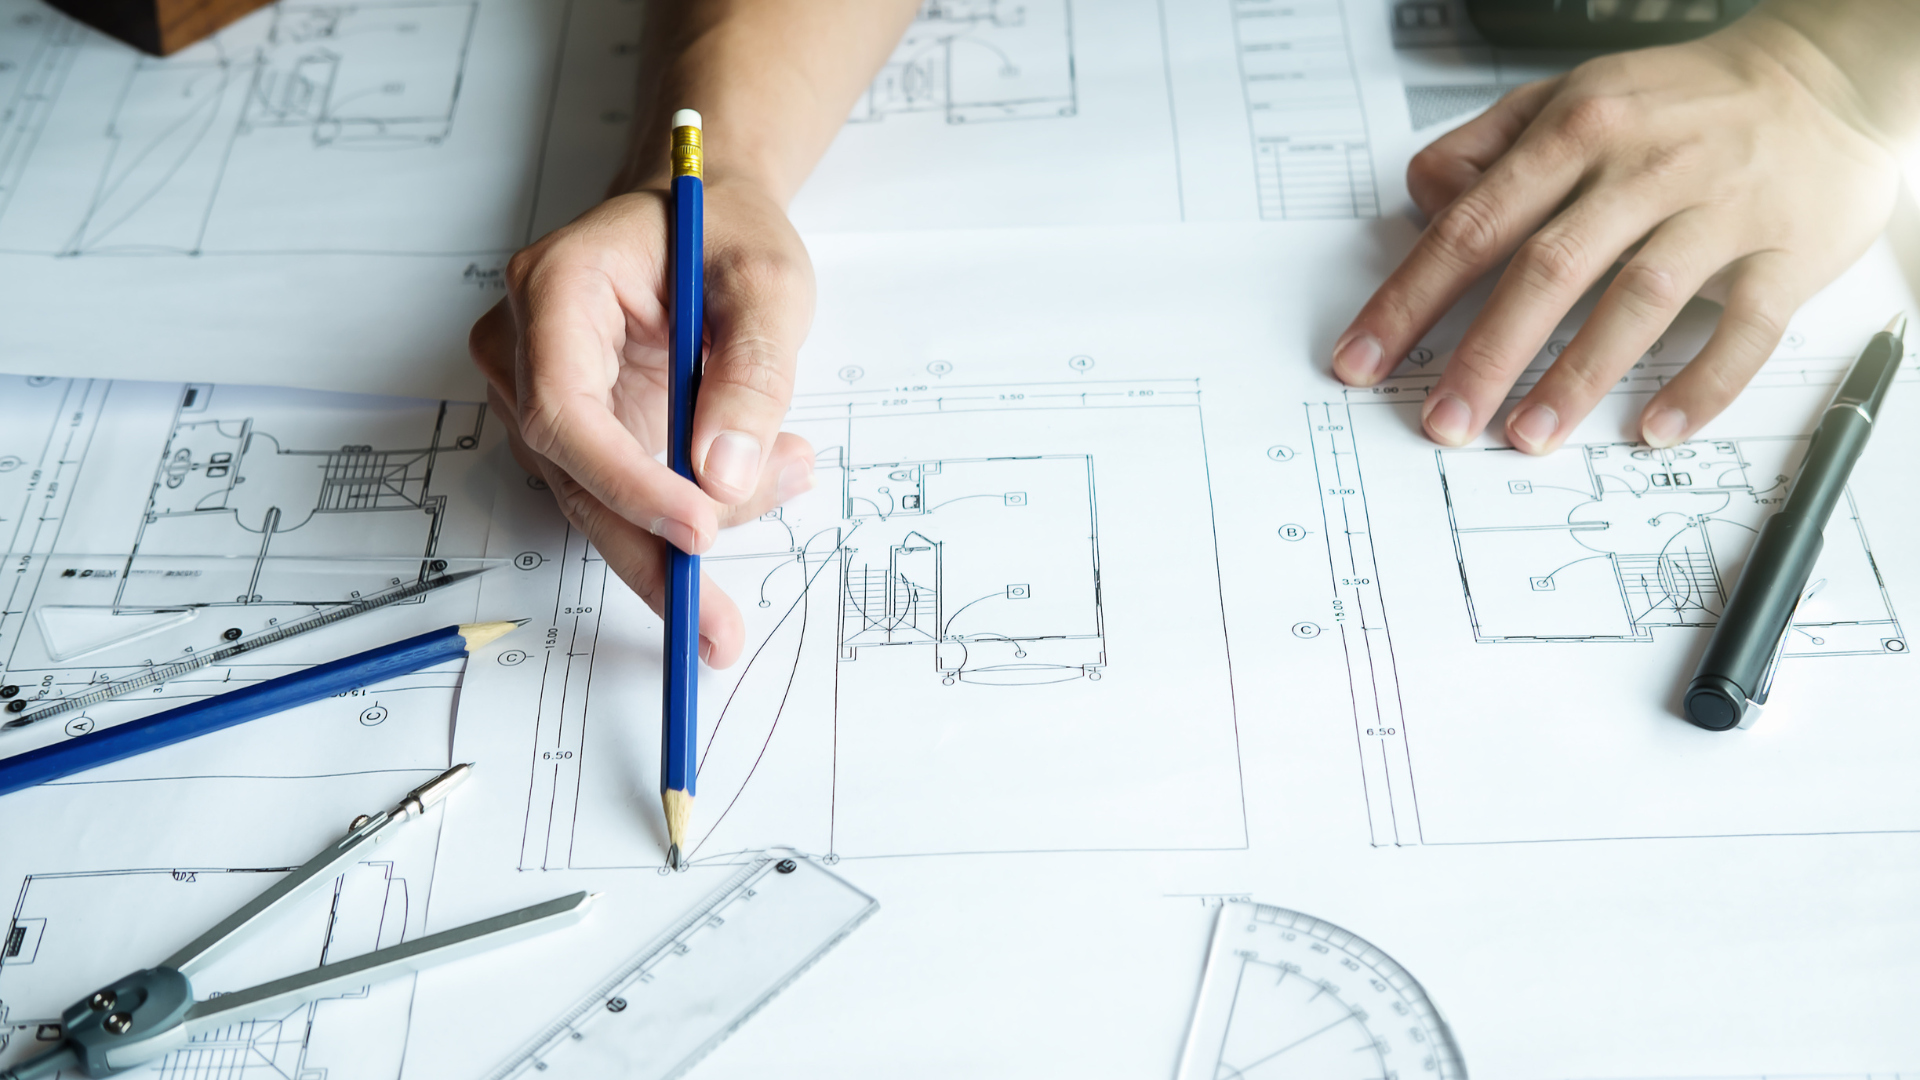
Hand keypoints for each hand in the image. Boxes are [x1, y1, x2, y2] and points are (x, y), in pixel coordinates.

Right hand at [471, 179, 817, 667]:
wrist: (700, 214)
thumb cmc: (726, 230)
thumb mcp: (769, 284)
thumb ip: (752, 374)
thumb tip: (725, 476)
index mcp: (556, 288)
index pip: (563, 410)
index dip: (626, 483)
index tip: (699, 529)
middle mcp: (526, 345)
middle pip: (574, 477)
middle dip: (654, 552)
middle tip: (720, 625)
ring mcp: (541, 390)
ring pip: (599, 499)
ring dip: (693, 523)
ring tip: (790, 475)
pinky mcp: (576, 428)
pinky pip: (622, 493)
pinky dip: (690, 507)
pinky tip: (761, 479)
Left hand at [1332, 12, 1906, 452]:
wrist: (1827, 78)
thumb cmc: (1682, 101)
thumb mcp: (1571, 96)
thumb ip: (1487, 148)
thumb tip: (1424, 202)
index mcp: (1577, 131)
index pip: (1473, 225)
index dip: (1411, 298)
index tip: (1363, 358)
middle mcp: (1643, 168)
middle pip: (1546, 270)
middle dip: (1484, 355)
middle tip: (1442, 422)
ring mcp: (1718, 210)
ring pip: (1637, 301)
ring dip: (1577, 377)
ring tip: (1526, 435)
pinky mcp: (1787, 253)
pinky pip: (1744, 329)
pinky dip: (1701, 384)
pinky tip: (1653, 428)